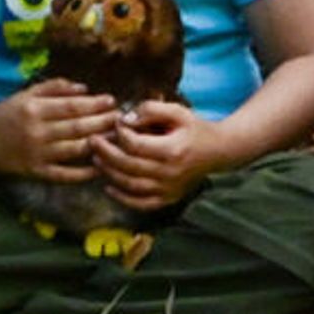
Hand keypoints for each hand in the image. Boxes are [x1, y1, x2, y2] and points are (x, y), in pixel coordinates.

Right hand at [0, 78, 117, 182]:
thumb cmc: (4, 114)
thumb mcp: (24, 95)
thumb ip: (53, 88)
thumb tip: (84, 88)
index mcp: (34, 109)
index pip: (72, 106)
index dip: (95, 104)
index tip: (112, 101)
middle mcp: (36, 131)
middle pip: (78, 127)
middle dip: (103, 122)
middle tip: (122, 119)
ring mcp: (37, 154)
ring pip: (75, 149)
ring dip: (99, 144)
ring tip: (117, 139)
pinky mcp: (35, 172)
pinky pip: (64, 175)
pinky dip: (83, 173)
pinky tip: (100, 168)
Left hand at [90, 98, 218, 211]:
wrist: (219, 151)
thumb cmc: (196, 129)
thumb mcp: (177, 111)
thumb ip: (151, 109)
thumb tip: (126, 119)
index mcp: (171, 150)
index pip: (134, 144)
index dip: (119, 133)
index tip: (114, 123)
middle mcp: (169, 173)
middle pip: (128, 165)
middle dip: (106, 152)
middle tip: (93, 141)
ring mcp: (169, 189)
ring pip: (130, 185)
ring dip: (109, 173)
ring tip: (96, 159)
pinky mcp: (169, 198)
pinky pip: (142, 203)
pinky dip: (123, 198)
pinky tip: (108, 187)